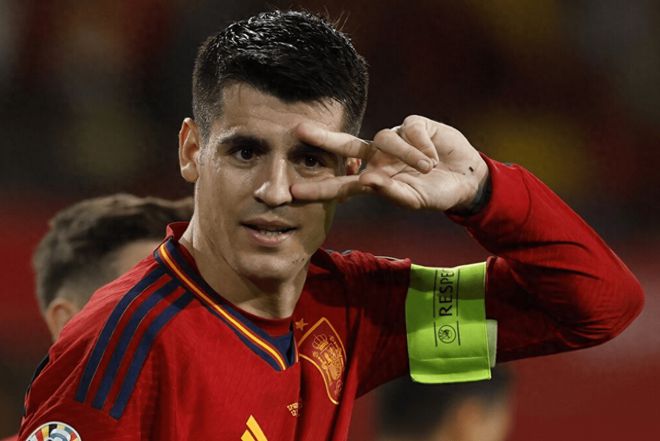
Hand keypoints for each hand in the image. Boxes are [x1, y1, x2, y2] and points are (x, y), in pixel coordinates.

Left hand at [291, 115, 488, 211]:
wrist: (467, 180)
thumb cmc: (436, 194)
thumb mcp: (415, 199)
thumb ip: (393, 193)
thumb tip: (369, 180)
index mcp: (375, 178)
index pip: (342, 183)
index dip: (320, 186)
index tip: (294, 191)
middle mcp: (379, 156)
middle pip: (346, 145)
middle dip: (324, 138)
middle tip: (298, 131)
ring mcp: (396, 139)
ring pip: (387, 138)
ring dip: (407, 155)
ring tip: (428, 168)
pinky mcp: (415, 124)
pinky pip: (410, 128)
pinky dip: (422, 145)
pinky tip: (434, 157)